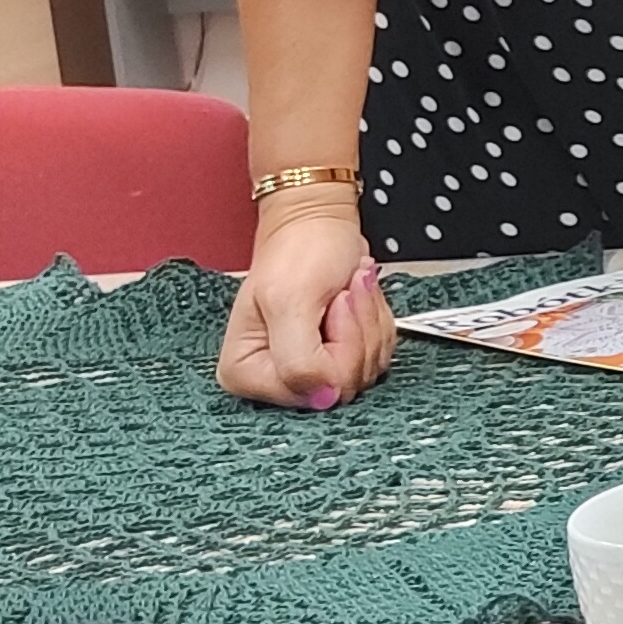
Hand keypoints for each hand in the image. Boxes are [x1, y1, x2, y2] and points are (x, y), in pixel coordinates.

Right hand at [215, 194, 393, 408]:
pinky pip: (377, 358)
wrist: (319, 224)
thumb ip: (299, 361)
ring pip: (365, 371)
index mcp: (245, 373)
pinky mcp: (340, 360)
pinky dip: (376, 323)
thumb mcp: (289, 301)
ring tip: (345, 292)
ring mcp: (311, 371)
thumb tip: (323, 398)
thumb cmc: (297, 252)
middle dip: (355, 332)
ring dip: (366, 323)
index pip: (311, 392)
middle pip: (343, 386)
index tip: (329, 309)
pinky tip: (355, 299)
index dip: (335, 351)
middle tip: (339, 296)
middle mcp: (276, 380)